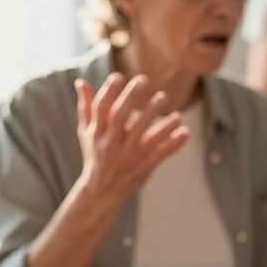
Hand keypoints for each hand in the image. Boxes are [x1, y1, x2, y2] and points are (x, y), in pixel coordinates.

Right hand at [75, 73, 189, 205]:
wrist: (102, 190)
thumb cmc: (95, 154)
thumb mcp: (87, 132)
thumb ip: (87, 107)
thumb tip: (81, 81)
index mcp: (97, 133)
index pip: (101, 110)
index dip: (108, 93)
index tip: (118, 76)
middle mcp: (112, 144)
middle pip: (121, 118)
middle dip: (131, 99)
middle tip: (143, 79)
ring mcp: (130, 156)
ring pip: (144, 136)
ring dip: (157, 119)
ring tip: (165, 98)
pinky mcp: (145, 166)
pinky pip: (161, 154)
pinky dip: (174, 143)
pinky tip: (185, 130)